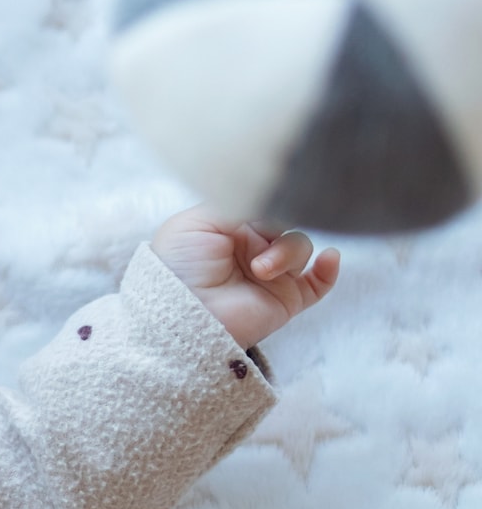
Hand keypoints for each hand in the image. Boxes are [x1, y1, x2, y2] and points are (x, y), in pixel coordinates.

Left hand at [150, 206, 340, 349]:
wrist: (181, 311)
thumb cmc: (179, 264)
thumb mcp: (198, 221)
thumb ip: (238, 204)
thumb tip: (270, 197)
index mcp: (230, 226)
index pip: (265, 205)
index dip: (271, 202)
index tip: (273, 199)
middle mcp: (251, 248)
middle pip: (286, 223)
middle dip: (279, 228)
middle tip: (264, 236)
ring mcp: (270, 274)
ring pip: (300, 248)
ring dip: (287, 253)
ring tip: (261, 270)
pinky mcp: (285, 299)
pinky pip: (318, 283)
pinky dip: (329, 270)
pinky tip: (330, 258)